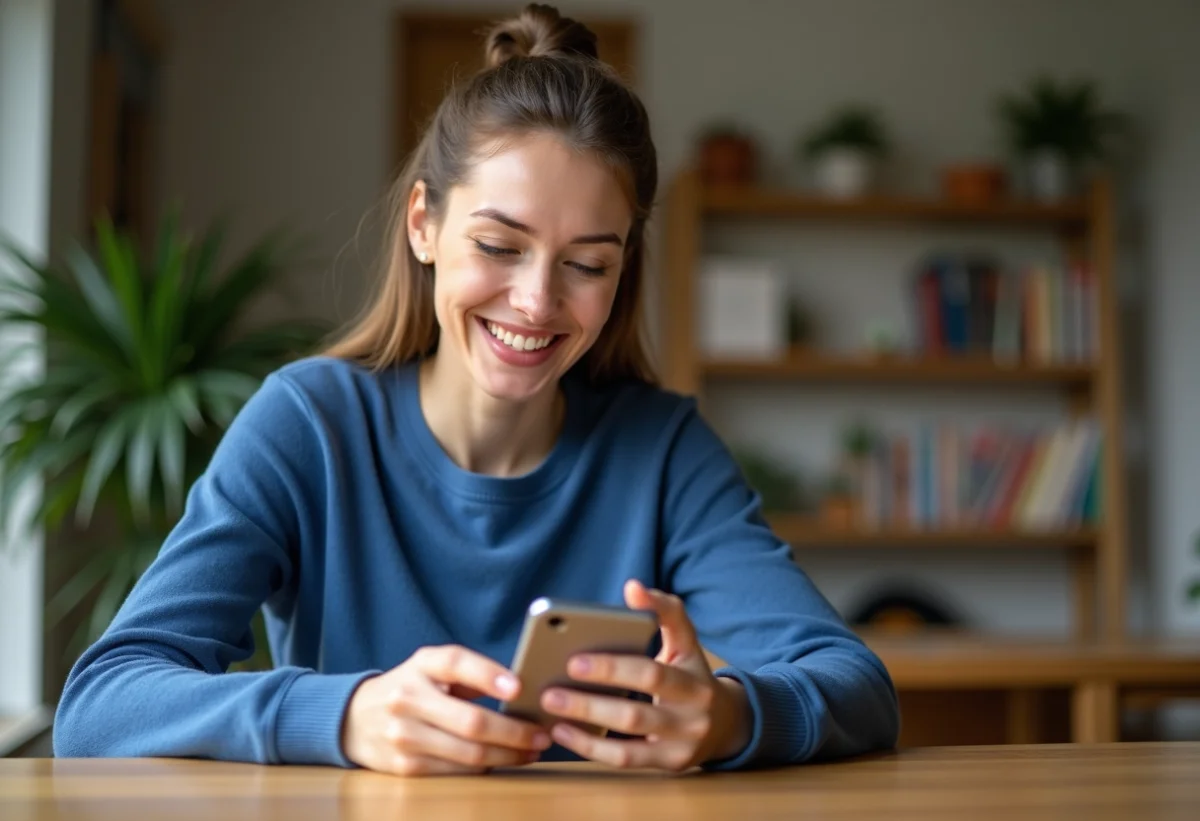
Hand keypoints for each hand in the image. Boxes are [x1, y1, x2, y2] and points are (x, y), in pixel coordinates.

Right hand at [342, 644, 551, 775]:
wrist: (356, 719)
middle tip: (543, 734)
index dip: (488, 674)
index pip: (455, 663)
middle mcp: (408, 698)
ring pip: (469, 753)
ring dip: (508, 755)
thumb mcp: (431, 668)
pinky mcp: (405, 767)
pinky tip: (504, 760)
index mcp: (421, 665)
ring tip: (532, 750)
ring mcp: (404, 736)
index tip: (519, 687)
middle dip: (515, 731)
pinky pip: (457, 771)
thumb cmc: (412, 688)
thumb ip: (470, 673)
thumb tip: (524, 690)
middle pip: (471, 721)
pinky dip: (487, 768)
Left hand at [540, 580, 752, 771]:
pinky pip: (626, 759)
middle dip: (590, 701)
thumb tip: (632, 587)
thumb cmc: (692, 676)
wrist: (727, 724)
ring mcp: (682, 743)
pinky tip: (564, 732)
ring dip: (586, 722)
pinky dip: (591, 747)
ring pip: (629, 736)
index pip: (653, 672)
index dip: (614, 667)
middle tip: (552, 686)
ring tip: (551, 706)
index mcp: (693, 678)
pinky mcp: (669, 764)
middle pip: (636, 710)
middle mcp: (692, 714)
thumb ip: (664, 612)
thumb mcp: (686, 643)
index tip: (573, 659)